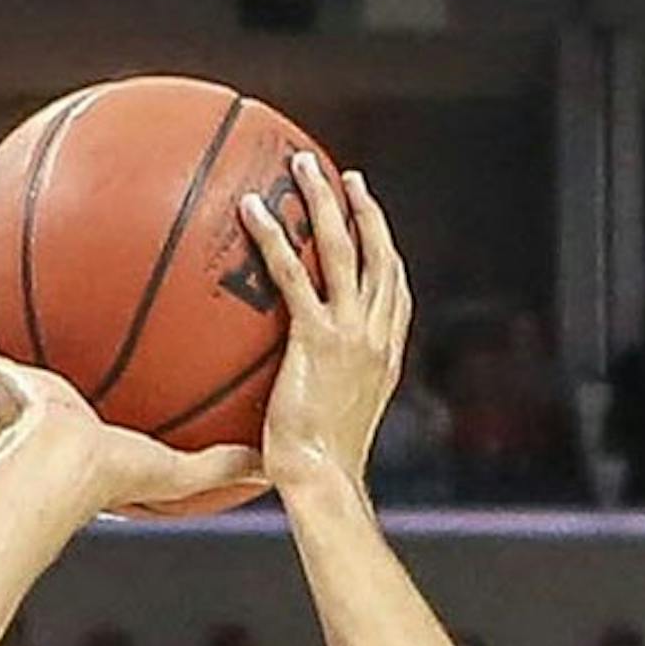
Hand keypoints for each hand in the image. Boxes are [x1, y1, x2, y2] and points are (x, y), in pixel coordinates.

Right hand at [0, 278, 269, 516]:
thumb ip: (221, 464)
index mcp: (68, 442)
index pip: (67, 429)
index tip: (58, 410)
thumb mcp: (176, 469)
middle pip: (8, 396)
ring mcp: (6, 399)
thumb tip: (268, 466)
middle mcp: (28, 421)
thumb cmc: (110, 476)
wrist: (62, 469)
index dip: (70, 420)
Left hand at [242, 156, 410, 498]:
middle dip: (364, 209)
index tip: (372, 224)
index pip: (394, 289)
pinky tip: (250, 210)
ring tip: (302, 165)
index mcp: (384, 353)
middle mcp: (375, 333)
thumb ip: (317, 402)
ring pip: (343, 247)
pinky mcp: (318, 338)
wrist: (324, 481)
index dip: (385, 251)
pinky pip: (293, 275)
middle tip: (346, 177)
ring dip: (324, 200)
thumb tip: (283, 408)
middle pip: (377, 253)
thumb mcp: (327, 429)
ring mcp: (350, 332)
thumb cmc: (319, 472)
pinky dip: (273, 238)